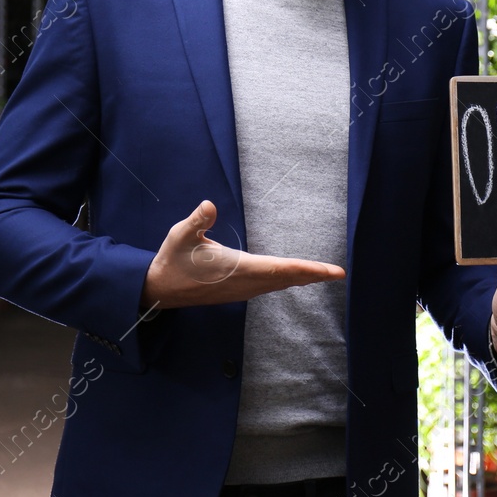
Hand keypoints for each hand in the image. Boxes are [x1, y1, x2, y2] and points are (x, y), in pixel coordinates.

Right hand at [140, 200, 344, 309]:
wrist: (159, 290)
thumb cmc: (172, 261)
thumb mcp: (180, 235)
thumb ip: (197, 221)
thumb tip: (209, 205)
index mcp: (238, 268)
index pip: (281, 269)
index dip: (308, 270)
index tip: (330, 272)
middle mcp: (245, 283)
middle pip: (287, 279)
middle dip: (313, 275)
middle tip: (338, 273)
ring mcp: (242, 290)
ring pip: (279, 284)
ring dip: (301, 279)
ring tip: (322, 274)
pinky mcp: (237, 291)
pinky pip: (269, 286)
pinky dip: (286, 281)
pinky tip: (293, 278)